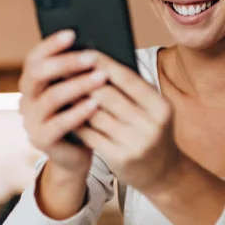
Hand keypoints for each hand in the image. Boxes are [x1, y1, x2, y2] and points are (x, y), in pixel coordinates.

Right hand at [18, 30, 107, 176]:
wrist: (76, 154)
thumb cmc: (81, 115)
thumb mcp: (78, 91)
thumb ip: (79, 73)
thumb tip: (97, 45)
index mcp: (32, 83)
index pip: (34, 58)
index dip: (51, 45)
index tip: (72, 33)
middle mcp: (26, 99)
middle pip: (38, 74)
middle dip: (65, 62)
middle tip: (92, 57)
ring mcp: (30, 121)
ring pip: (51, 98)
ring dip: (77, 85)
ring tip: (100, 77)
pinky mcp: (40, 140)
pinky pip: (58, 123)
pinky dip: (78, 112)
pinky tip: (95, 104)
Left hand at [74, 52, 185, 194]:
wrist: (163, 172)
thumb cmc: (151, 131)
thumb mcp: (153, 111)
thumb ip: (132, 90)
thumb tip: (98, 62)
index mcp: (160, 107)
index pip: (128, 79)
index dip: (105, 64)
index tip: (85, 52)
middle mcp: (150, 125)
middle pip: (108, 96)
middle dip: (84, 81)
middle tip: (64, 69)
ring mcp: (135, 144)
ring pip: (95, 115)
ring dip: (76, 101)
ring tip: (62, 88)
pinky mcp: (119, 159)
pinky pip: (90, 135)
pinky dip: (77, 122)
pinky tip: (66, 113)